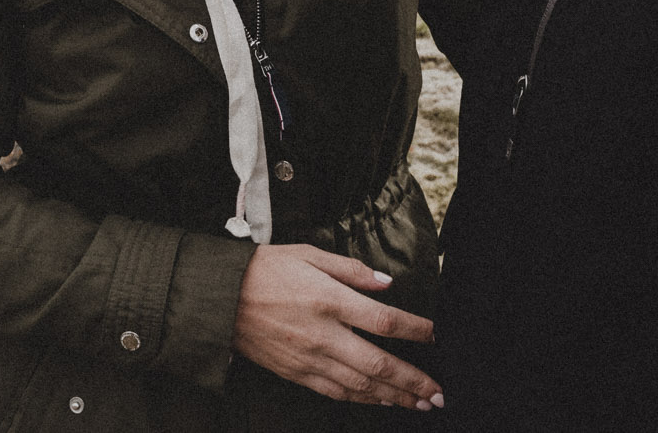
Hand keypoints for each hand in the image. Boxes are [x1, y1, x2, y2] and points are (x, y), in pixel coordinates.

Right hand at [232, 244, 442, 409]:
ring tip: (418, 404)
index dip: (415, 330)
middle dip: (413, 381)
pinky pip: (335, 392)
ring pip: (360, 386)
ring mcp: (309, 358)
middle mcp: (322, 334)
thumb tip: (387, 282)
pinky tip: (379, 401)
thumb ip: (351, 269)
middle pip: (378, 364)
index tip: (434, 335)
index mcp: (328, 299)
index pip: (383, 320)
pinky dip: (362, 400)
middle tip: (438, 394)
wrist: (220, 297)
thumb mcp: (308, 253)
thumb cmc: (264, 269)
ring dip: (394, 397)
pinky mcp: (296, 373)